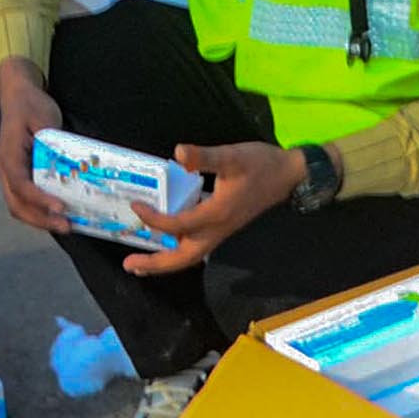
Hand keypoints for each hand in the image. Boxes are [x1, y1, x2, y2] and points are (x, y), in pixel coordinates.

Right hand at [0, 60, 69, 235]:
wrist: (17, 97)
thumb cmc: (29, 105)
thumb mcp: (43, 116)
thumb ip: (52, 138)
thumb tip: (69, 161)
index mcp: (9, 154)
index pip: (20, 184)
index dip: (39, 199)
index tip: (59, 207)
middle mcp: (6, 169)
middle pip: (16, 204)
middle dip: (40, 219)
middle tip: (66, 226)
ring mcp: (12, 175)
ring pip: (19, 206)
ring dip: (40, 220)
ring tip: (66, 226)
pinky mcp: (22, 176)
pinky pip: (26, 200)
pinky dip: (41, 212)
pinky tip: (60, 215)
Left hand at [122, 139, 298, 275]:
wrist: (289, 175)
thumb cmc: (261, 165)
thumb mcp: (232, 156)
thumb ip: (205, 157)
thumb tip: (179, 152)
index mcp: (216, 214)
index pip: (177, 225)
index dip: (154, 219)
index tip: (136, 205)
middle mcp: (216, 229)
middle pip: (182, 258)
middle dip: (155, 264)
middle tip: (129, 265)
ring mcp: (221, 231)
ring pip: (189, 255)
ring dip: (165, 261)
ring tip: (141, 263)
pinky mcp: (223, 226)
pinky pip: (196, 246)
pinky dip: (177, 248)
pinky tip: (167, 239)